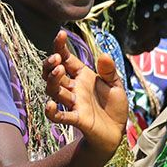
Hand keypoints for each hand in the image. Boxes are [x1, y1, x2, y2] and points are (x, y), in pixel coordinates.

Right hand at [43, 30, 127, 155]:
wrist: (117, 132)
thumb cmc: (114, 106)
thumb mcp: (116, 84)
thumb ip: (109, 71)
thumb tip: (103, 55)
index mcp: (82, 76)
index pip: (66, 58)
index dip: (60, 47)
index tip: (60, 34)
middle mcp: (74, 88)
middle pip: (53, 74)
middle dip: (51, 65)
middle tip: (57, 59)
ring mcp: (74, 103)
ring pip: (54, 90)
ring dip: (53, 81)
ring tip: (58, 71)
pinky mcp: (77, 119)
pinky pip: (60, 116)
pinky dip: (53, 112)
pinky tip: (49, 105)